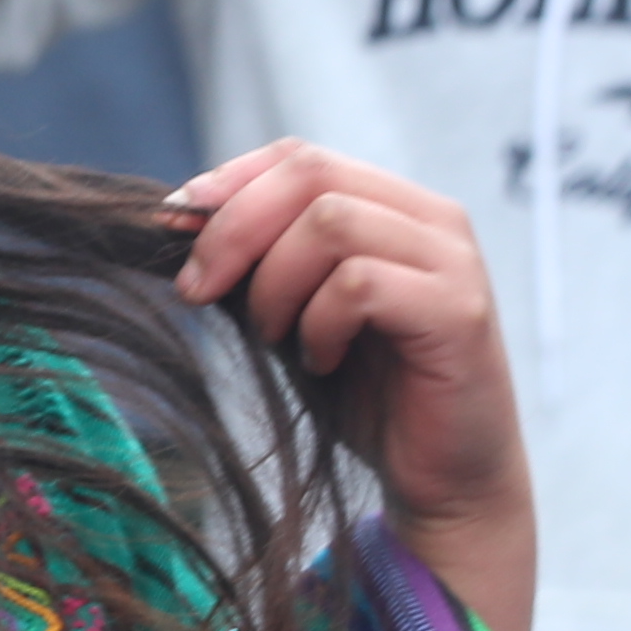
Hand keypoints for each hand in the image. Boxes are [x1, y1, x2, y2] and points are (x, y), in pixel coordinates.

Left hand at [172, 138, 537, 630]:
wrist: (439, 474)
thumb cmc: (362, 391)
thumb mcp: (290, 311)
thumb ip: (254, 262)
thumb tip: (177, 217)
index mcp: (390, 207)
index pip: (298, 156)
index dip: (228, 182)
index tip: (172, 225)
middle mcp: (431, 219)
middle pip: (310, 174)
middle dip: (233, 230)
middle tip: (197, 290)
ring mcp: (451, 261)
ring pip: (330, 224)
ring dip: (276, 284)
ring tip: (278, 337)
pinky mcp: (458, 312)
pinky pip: (360, 284)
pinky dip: (319, 324)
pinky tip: (320, 360)